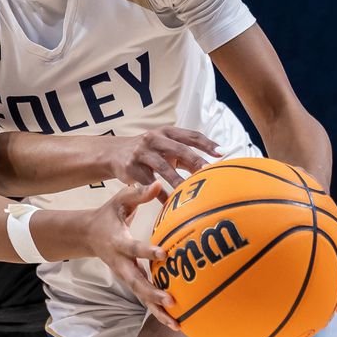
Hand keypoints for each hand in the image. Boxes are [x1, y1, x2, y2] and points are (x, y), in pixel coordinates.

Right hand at [85, 180, 179, 330]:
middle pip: (136, 282)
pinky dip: (158, 312)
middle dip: (152, 293)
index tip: (163, 253)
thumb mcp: (119, 200)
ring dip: (157, 311)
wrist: (88, 235)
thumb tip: (157, 183)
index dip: (146, 251)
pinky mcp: (131, 282)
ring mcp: (125, 275)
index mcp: (118, 242)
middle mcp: (121, 263)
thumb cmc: (108, 214)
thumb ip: (138, 193)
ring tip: (176, 324)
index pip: (133, 248)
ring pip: (140, 296)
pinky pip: (144, 299)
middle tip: (171, 300)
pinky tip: (177, 322)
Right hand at [106, 127, 220, 195]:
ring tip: (190, 192)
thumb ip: (184, 155)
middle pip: (178, 150)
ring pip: (163, 168)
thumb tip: (211, 167)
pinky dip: (160, 194)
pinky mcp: (131, 168)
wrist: (114, 153)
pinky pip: (149, 184)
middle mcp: (153, 139)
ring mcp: (141, 153)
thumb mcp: (164, 147)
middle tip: (209, 173)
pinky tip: (170, 204)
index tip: (222, 153)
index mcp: (166, 132)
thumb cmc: (148, 151)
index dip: (207, 144)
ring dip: (178, 181)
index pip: (190, 136)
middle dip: (195, 161)